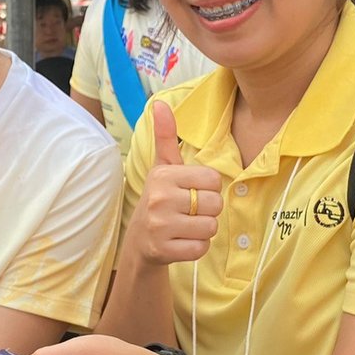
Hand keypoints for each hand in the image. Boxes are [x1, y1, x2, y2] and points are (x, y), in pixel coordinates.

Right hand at [130, 102, 221, 265]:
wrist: (140, 240)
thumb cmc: (160, 199)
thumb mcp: (163, 167)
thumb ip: (166, 136)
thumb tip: (160, 103)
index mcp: (164, 175)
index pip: (213, 180)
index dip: (208, 188)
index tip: (191, 192)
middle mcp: (160, 199)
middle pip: (215, 204)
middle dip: (208, 210)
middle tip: (189, 211)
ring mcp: (160, 226)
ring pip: (210, 227)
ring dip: (203, 230)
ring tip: (186, 226)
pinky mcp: (164, 250)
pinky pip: (201, 248)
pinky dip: (197, 247)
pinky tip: (182, 241)